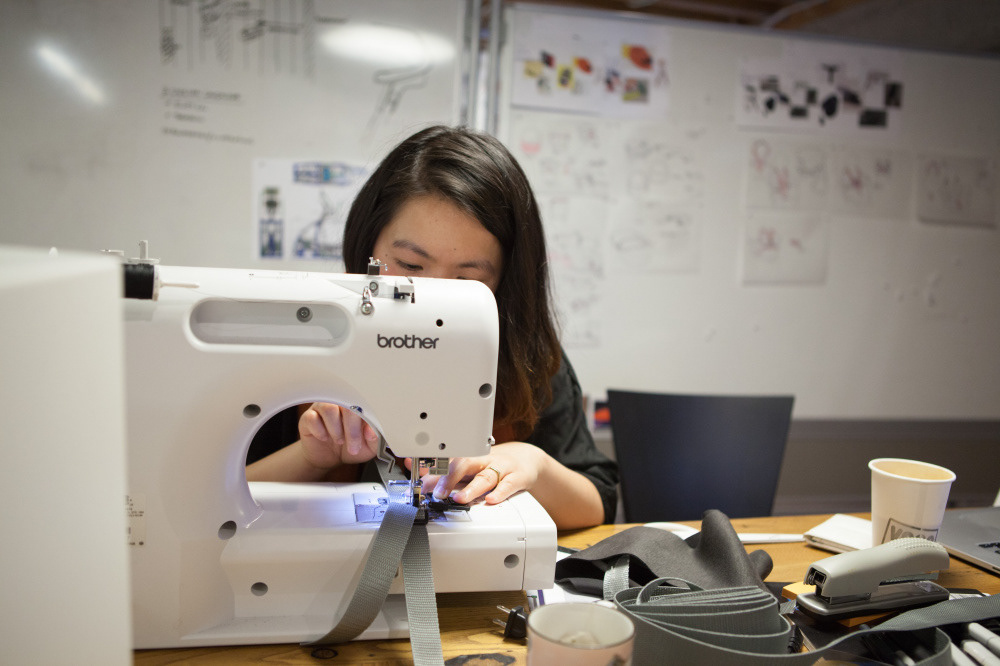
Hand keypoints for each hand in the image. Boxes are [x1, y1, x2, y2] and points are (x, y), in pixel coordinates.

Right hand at [298, 402, 379, 469]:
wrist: (329, 457)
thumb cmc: (351, 446)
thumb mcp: (368, 447)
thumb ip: (375, 438)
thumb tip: (372, 432)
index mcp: (358, 406)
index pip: (365, 404)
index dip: (368, 420)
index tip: (369, 436)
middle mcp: (340, 403)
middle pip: (347, 405)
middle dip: (352, 430)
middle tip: (354, 447)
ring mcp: (323, 407)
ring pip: (329, 408)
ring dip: (336, 429)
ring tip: (339, 441)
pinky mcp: (308, 417)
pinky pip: (312, 417)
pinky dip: (320, 431)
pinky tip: (324, 438)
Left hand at [421, 442, 549, 505]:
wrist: (525, 460)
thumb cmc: (491, 465)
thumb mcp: (467, 467)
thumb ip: (443, 472)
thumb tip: (415, 471)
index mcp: (468, 457)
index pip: (446, 459)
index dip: (431, 467)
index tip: (418, 477)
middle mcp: (483, 461)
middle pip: (465, 464)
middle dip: (449, 477)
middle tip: (436, 491)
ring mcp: (500, 469)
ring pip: (485, 477)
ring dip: (471, 488)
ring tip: (459, 498)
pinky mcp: (517, 478)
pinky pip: (508, 485)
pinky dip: (500, 493)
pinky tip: (491, 500)